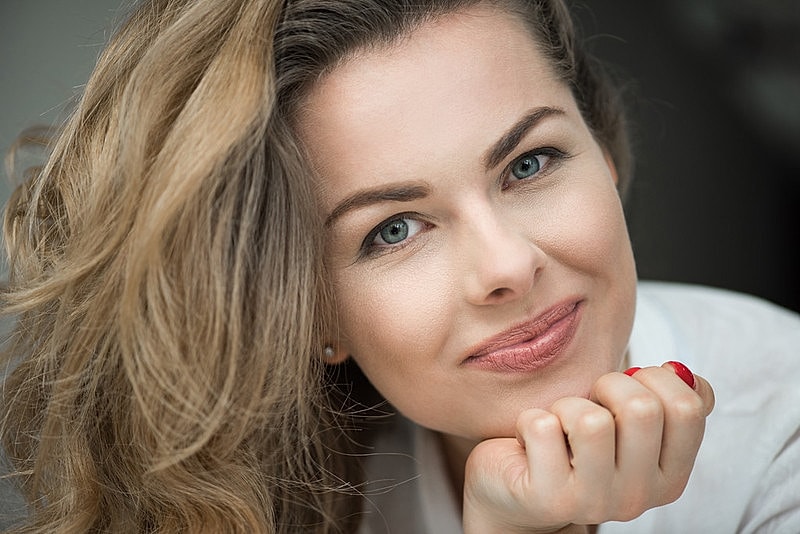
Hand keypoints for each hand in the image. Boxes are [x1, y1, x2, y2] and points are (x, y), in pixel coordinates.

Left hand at [462, 362, 714, 533]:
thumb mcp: (626, 424)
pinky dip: (530, 419)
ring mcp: (594, 503)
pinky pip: (543, 427)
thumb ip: (665, 401)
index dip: (656, 378)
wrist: (516, 489)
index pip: (688, 407)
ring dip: (567, 406)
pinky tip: (531, 441)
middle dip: (609, 384)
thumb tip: (681, 371)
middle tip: (590, 400)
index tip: (631, 384)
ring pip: (591, 421)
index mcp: (668, 477)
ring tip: (559, 424)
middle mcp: (638, 497)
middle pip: (642, 408)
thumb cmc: (575, 443)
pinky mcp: (549, 499)